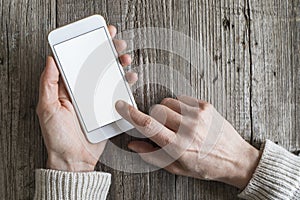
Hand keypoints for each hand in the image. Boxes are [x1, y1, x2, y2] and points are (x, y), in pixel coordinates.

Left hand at [36, 25, 136, 171]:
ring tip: (125, 59)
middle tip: (117, 43)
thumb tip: (49, 60)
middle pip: (97, 66)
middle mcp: (83, 91)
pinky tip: (130, 78)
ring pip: (109, 77)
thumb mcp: (46, 108)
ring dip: (118, 65)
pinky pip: (118, 94)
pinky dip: (125, 84)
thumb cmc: (58, 137)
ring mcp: (96, 100)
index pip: (78, 62)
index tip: (98, 35)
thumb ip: (48, 84)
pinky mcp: (108, 110)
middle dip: (108, 51)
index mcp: (67, 88)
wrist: (74, 160)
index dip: (88, 46)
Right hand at [115, 96, 260, 188]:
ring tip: (176, 124)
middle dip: (153, 117)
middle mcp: (188, 128)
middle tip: (162, 128)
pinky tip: (187, 119)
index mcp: (178, 146)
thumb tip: (134, 145)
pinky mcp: (205, 106)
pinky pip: (181, 99)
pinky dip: (179, 107)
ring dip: (166, 111)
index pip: (148, 125)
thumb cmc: (206, 166)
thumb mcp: (177, 167)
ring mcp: (198, 115)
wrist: (234, 158)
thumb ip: (152, 155)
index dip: (131, 114)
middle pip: (156, 109)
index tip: (122, 106)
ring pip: (167, 102)